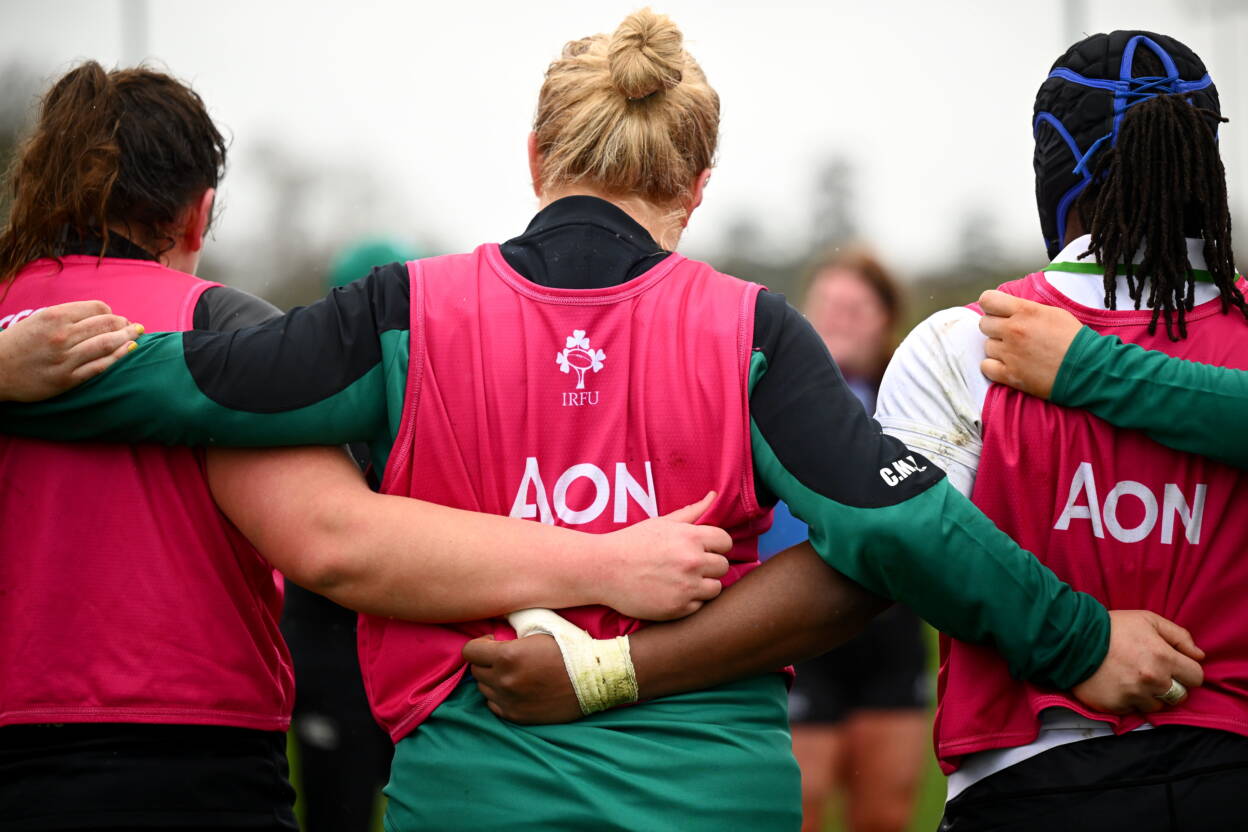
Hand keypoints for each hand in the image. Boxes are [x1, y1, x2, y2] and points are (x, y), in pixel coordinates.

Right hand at [0, 301, 142, 401]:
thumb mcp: (40, 319)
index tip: (114, 317)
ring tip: (136, 335)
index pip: (97, 308)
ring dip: (127, 338)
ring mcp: (66, 358)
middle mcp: (62, 336)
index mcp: (55, 316)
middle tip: (132, 326)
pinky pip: (100, 366)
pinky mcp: (67, 379)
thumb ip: (68, 315)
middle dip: (124, 324)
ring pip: (107, 344)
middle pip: (106, 325)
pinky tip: (128, 351)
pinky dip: (118, 357)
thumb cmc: (19, 342)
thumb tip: (102, 314)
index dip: (110, 312)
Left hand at [463, 634, 582, 723]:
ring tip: (512, 672)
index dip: (480, 644)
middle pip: (476, 670)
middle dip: (486, 661)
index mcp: (507, 655)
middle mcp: (504, 680)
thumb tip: (496, 625)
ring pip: (483, 689)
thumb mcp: (540, 629)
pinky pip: (494, 705)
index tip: (493, 642)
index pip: (469, 651)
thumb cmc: (569, 648)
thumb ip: (513, 628)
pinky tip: (516, 688)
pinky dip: (500, 696)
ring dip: (493, 679)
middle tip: (504, 657)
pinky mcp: (517, 716)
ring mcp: (510, 701)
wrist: (594, 678)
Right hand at [594, 491, 731, 620]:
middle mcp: (692, 562)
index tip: (704, 548)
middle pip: (723, 565)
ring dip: (704, 584)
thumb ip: (692, 512)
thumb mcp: (661, 523)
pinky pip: (700, 605)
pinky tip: (673, 592)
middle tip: (690, 565)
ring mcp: (686, 587)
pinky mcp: (678, 609)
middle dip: (710, 564)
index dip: (717, 544)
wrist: (603, 570)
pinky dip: (690, 600)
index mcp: (689, 537)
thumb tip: (714, 496)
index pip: (726, 541)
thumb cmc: (632, 543)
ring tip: (684, 580)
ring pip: (716, 588)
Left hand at [978, 290, 1082, 398]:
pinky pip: (986, 366)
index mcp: (1025, 311)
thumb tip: (1008, 309)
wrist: (1088, 369)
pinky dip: (993, 367)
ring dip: (998, 349)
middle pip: (984, 324)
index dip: (990, 306)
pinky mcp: (1010, 375)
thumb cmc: (1074, 339)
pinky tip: (1008, 365)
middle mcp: (1013, 330)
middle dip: (995, 328)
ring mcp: (1010, 354)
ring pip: (987, 346)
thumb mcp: (1053, 313)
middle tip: (1011, 335)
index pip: (988, 300)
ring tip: (1017, 352)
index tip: (997, 312)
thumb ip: (1026, 309)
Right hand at [1071, 610, 1204, 714]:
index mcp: (1164, 658)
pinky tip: (1118, 685)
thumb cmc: (1113, 627)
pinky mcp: (1116, 706)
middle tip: (1153, 674)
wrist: (1072, 639)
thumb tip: (1199, 655)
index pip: (1196, 677)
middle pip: (1180, 696)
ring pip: (1157, 706)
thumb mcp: (1148, 619)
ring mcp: (1134, 696)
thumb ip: (1179, 635)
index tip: (1175, 667)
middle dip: (1171, 686)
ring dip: (1150, 695)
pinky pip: (1133, 710)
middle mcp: (1153, 681)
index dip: (1187, 671)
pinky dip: (1128, 700)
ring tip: (1133, 680)